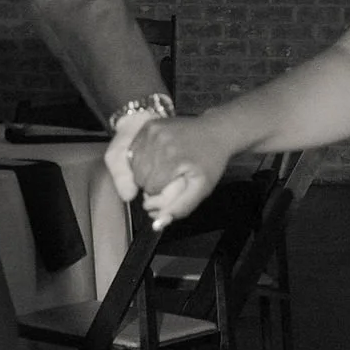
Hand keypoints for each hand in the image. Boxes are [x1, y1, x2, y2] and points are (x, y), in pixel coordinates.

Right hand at [122, 112, 234, 227]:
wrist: (215, 132)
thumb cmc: (209, 162)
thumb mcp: (201, 189)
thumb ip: (179, 209)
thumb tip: (157, 224)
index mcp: (173, 159)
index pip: (151, 188)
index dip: (161, 192)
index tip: (173, 185)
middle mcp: (161, 143)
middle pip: (139, 177)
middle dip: (151, 182)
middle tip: (168, 177)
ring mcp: (154, 132)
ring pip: (134, 165)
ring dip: (144, 171)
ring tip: (163, 167)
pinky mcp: (149, 126)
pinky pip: (134, 150)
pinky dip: (141, 157)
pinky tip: (157, 156)